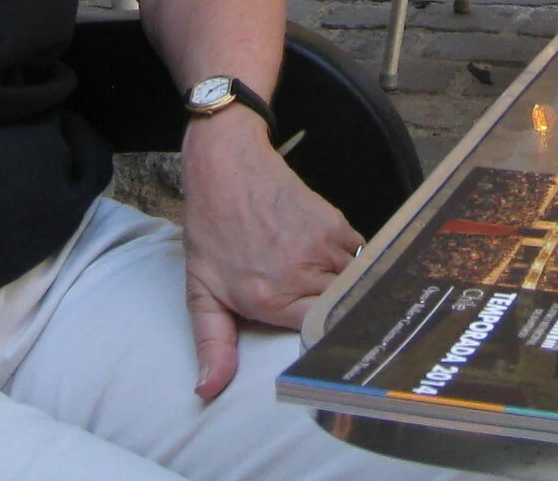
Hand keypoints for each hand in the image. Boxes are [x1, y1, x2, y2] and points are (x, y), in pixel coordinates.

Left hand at [179, 112, 361, 400]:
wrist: (227, 165)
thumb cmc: (212, 229)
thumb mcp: (201, 291)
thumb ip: (212, 344)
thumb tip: (208, 392)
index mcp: (269, 298)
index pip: (316, 336)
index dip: (320, 341)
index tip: (319, 344)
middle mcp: (301, 274)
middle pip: (339, 311)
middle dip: (334, 316)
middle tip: (319, 311)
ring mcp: (322, 245)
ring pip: (353, 283)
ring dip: (343, 288)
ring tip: (320, 282)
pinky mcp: (335, 222)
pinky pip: (356, 255)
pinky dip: (347, 262)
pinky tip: (324, 257)